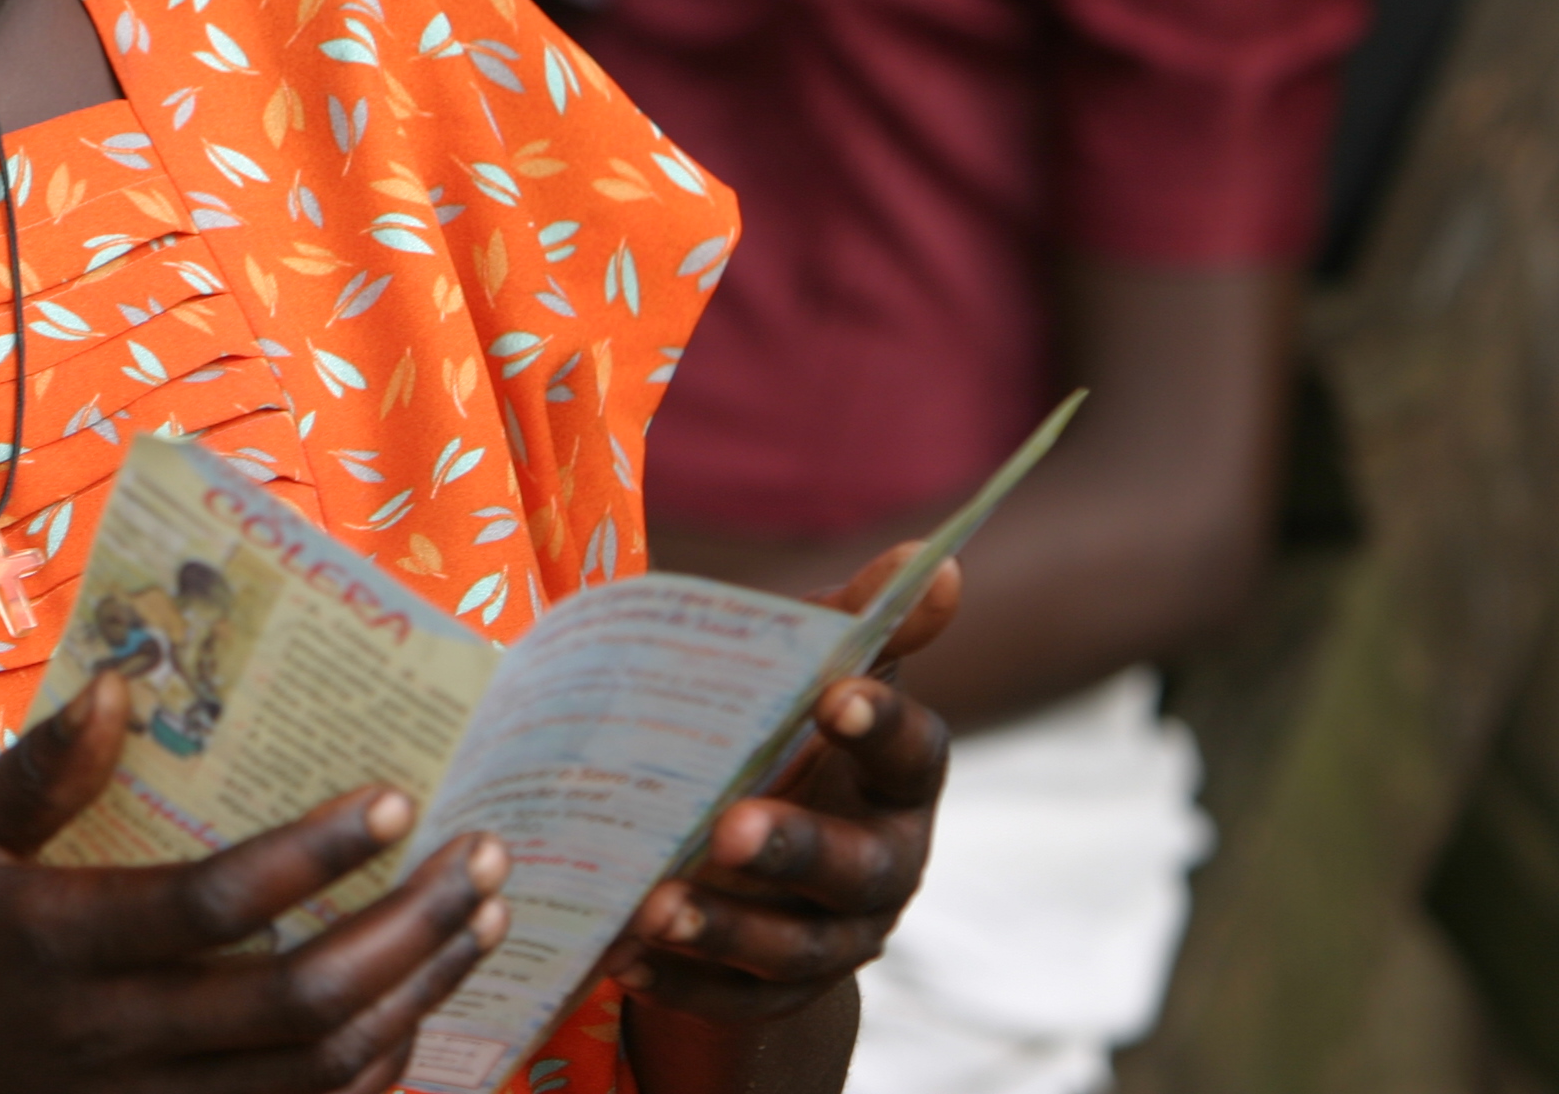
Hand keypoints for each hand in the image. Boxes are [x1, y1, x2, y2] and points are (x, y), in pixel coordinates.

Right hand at [0, 671, 512, 1093]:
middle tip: (482, 859)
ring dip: (416, 997)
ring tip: (479, 923)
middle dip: (411, 929)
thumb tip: (119, 679)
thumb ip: (38, 767)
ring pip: (317, 1074)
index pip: (213, 904)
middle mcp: (113, 1038)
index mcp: (57, 943)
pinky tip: (420, 1012)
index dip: (314, 857)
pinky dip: (375, 1075)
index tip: (396, 799)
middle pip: (297, 1002)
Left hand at [610, 545, 956, 1023]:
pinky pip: (727, 999)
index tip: (832, 696)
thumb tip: (939, 559)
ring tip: (654, 907)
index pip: (911, 753)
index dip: (879, 724)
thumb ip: (861, 623)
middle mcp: (883, 870)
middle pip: (854, 870)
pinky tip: (620, 953)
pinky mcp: (771, 994)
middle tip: (726, 829)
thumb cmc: (788, 734)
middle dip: (793, 849)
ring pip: (789, 947)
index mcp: (899, 783)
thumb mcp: (816, 675)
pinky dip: (676, 980)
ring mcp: (832, 941)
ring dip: (722, 929)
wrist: (762, 860)